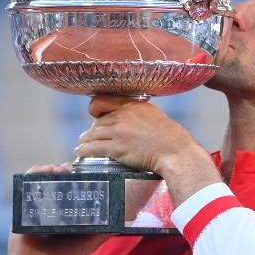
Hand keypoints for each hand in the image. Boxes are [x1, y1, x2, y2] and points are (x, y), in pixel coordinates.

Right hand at [0, 163, 110, 254]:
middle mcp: (50, 206)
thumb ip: (104, 232)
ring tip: (59, 169)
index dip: (77, 178)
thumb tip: (124, 221)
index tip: (84, 172)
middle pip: (57, 181)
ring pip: (42, 180)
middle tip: (71, 168)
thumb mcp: (88, 243)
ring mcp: (36, 204)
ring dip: (50, 170)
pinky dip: (34, 174)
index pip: (71, 188)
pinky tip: (43, 171)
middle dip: (64, 171)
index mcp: (65, 211)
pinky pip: (26, 185)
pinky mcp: (22, 206)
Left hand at [75, 96, 219, 205]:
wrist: (174, 151)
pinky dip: (85, 150)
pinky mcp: (117, 148)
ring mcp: (119, 132)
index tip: (94, 115)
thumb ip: (139, 112)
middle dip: (91, 130)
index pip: (103, 101)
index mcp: (132, 105)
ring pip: (93, 134)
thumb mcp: (154, 114)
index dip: (95, 109)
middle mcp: (123, 116)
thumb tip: (130, 117)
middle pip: (98, 122)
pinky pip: (94, 148)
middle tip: (87, 137)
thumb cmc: (169, 136)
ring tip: (81, 145)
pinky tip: (81, 153)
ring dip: (85, 141)